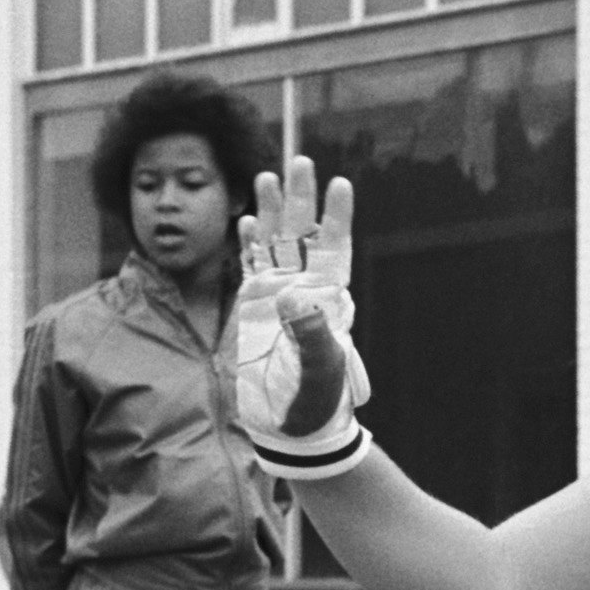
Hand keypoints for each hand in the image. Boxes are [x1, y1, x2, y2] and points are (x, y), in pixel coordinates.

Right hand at [235, 160, 370, 479]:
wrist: (292, 428)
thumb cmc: (315, 402)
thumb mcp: (319, 370)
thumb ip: (308, 332)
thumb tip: (292, 292)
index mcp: (329, 300)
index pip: (335, 248)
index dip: (337, 217)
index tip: (341, 184)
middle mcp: (305, 292)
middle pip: (304, 234)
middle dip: (302, 198)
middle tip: (301, 161)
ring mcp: (278, 298)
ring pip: (276, 244)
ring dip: (273, 211)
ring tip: (269, 175)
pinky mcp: (254, 310)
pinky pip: (251, 268)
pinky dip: (249, 245)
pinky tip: (248, 222)